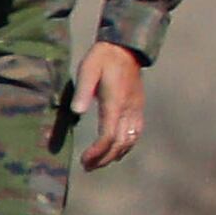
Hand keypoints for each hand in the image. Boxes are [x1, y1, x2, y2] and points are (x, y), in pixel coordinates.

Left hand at [71, 41, 147, 167]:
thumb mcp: (87, 69)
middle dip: (104, 159)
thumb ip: (83, 91)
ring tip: (99, 163)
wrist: (125, 47)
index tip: (84, 160)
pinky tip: (115, 150)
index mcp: (116, 102)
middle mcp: (129, 109)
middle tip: (87, 167)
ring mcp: (136, 109)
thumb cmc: (102, 58)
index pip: (109, 135)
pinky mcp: (138, 108)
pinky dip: (125, 146)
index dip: (97, 151)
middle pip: (120, 143)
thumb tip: (77, 112)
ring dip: (115, 155)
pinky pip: (135, 133)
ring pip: (130, 141)